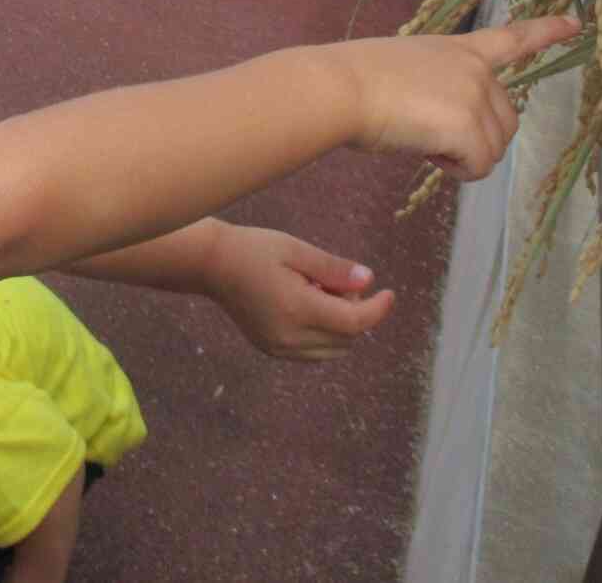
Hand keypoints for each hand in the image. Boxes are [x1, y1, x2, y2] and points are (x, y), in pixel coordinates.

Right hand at [204, 224, 395, 360]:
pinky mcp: (272, 350)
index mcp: (297, 309)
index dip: (378, 309)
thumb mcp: (296, 250)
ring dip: (340, 326)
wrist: (212, 265)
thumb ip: (333, 269)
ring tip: (318, 292)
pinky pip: (314, 352)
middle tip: (334, 280)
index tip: (389, 293)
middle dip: (355, 312)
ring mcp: (279, 348)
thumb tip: (368, 281)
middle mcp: (290, 337)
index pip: (354, 322)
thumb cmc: (254, 249)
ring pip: (333, 350)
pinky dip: (323, 333)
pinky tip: (307, 305)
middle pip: (347, 338)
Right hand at [338, 16, 580, 179]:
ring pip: (493, 149)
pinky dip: (455, 170)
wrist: (341, 87)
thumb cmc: (356, 80)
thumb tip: (438, 123)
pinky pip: (478, 166)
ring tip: (421, 140)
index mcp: (459, 49)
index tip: (576, 23)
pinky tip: (426, 152)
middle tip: (431, 137)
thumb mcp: (407, 70)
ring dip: (462, 157)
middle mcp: (476, 69)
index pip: (512, 38)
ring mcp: (476, 95)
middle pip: (507, 121)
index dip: (546, 32)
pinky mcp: (469, 126)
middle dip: (477, 140)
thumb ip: (437, 87)